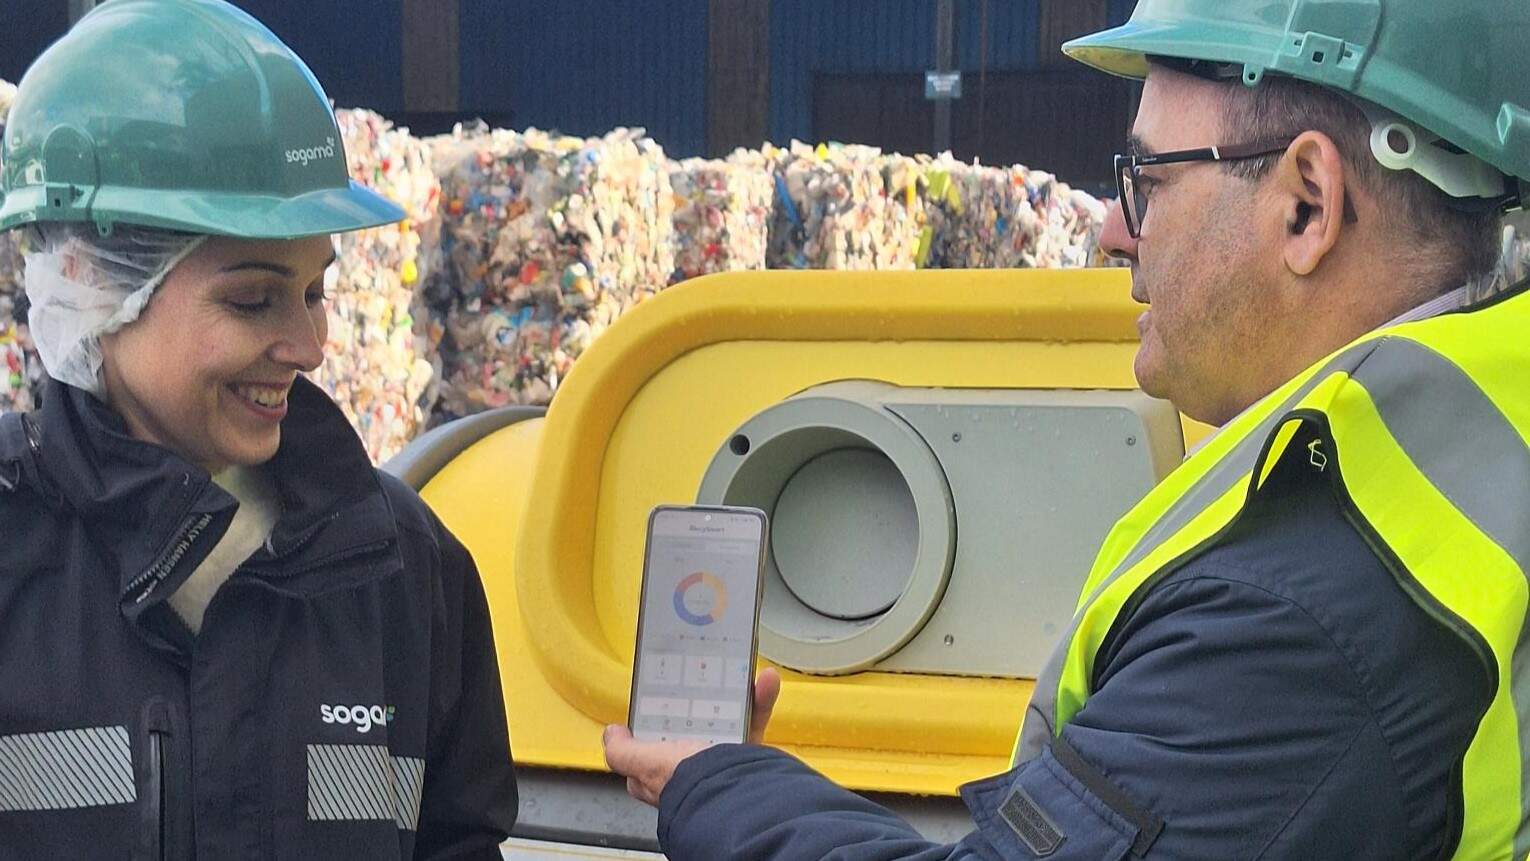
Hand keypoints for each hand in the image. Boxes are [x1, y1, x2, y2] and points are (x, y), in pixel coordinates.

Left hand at [603, 667, 780, 805]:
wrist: (732, 794)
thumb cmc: (686, 782)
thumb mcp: (644, 763)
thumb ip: (623, 752)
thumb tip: (612, 735)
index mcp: (660, 778)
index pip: (645, 755)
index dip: (649, 733)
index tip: (658, 706)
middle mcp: (689, 772)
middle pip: (688, 733)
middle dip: (696, 707)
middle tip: (699, 684)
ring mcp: (719, 764)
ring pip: (723, 724)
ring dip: (731, 699)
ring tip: (734, 677)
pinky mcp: (748, 758)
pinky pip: (752, 724)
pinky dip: (759, 703)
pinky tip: (763, 682)